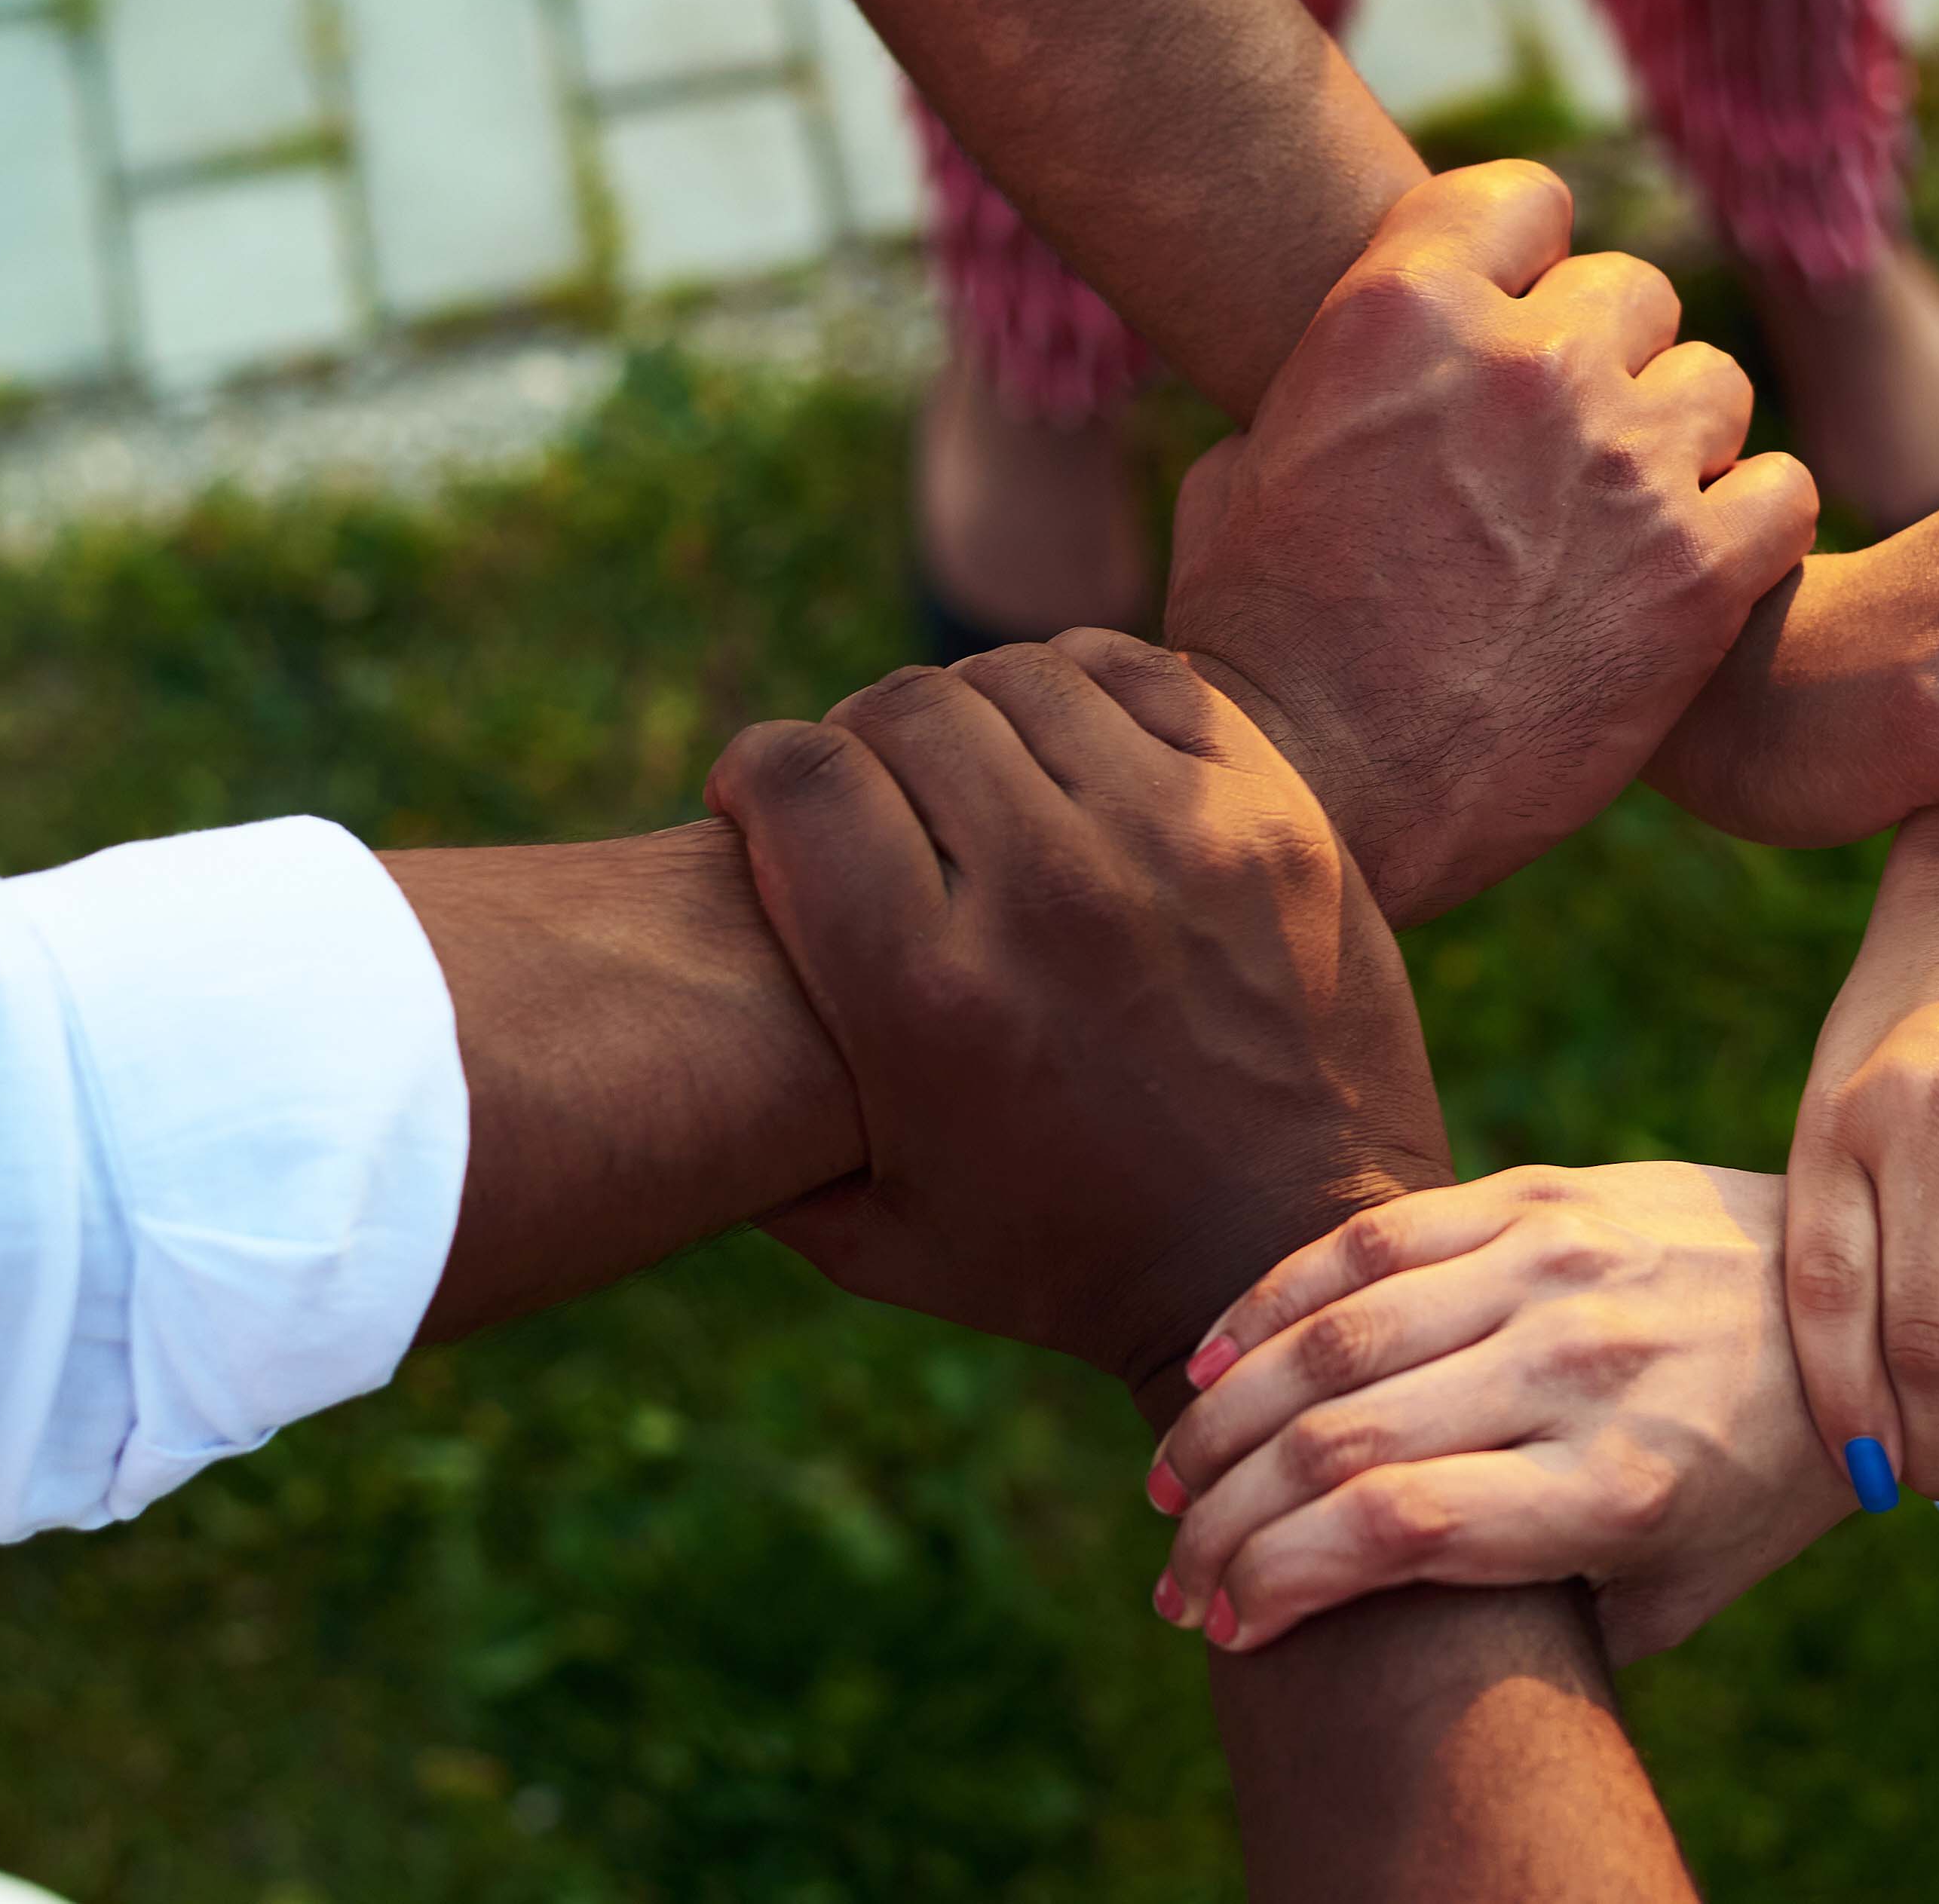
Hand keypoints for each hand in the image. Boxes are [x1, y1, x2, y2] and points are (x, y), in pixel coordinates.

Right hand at [702, 631, 1454, 1394]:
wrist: (1290, 1262)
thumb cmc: (1065, 1260)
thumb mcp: (874, 1236)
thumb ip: (744, 1140)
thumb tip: (648, 1036)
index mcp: (928, 997)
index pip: (796, 778)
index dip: (756, 773)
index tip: (761, 804)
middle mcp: (1050, 898)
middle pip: (902, 709)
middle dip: (857, 740)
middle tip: (871, 796)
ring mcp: (1176, 842)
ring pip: (1019, 676)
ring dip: (971, 713)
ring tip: (971, 777)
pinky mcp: (1273, 813)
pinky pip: (1144, 675)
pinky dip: (1084, 691)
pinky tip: (1069, 754)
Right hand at [1142, 1164, 1852, 1663]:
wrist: (1861, 1313)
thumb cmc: (1754, 1483)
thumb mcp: (1674, 1591)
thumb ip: (1541, 1621)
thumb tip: (1373, 1645)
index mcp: (1619, 1486)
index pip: (1399, 1528)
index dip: (1282, 1581)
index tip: (1229, 1626)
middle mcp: (1581, 1369)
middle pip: (1345, 1442)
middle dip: (1227, 1523)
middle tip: (1176, 1576)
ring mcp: (1556, 1268)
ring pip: (1336, 1336)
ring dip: (1225, 1418)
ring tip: (1176, 1480)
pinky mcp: (1541, 1194)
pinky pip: (1371, 1239)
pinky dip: (1273, 1302)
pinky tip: (1216, 1360)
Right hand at [1163, 160, 1820, 926]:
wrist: (1314, 800)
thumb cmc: (1257, 650)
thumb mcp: (1239, 475)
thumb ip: (1327, 390)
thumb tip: (1360, 382)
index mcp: (1401, 310)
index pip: (1526, 199)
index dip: (1526, 264)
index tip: (1515, 328)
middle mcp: (1526, 362)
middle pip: (1632, 293)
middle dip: (1604, 366)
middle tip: (1563, 463)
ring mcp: (1626, 463)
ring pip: (1715, 387)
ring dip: (1679, 447)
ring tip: (1622, 531)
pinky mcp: (1701, 573)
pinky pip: (1784, 492)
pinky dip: (1749, 531)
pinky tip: (1693, 579)